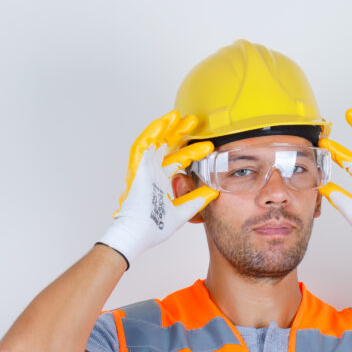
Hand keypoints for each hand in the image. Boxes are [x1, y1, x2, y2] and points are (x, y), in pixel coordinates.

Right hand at [98, 110, 217, 267]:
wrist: (138, 236)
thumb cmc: (153, 227)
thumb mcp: (182, 212)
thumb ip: (197, 201)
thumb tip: (214, 193)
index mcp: (161, 181)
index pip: (179, 161)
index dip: (193, 153)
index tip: (209, 148)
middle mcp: (153, 173)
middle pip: (167, 147)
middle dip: (181, 134)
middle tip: (195, 123)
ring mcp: (145, 170)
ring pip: (155, 142)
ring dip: (166, 129)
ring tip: (178, 116)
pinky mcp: (138, 170)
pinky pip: (142, 147)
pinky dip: (151, 135)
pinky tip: (162, 124)